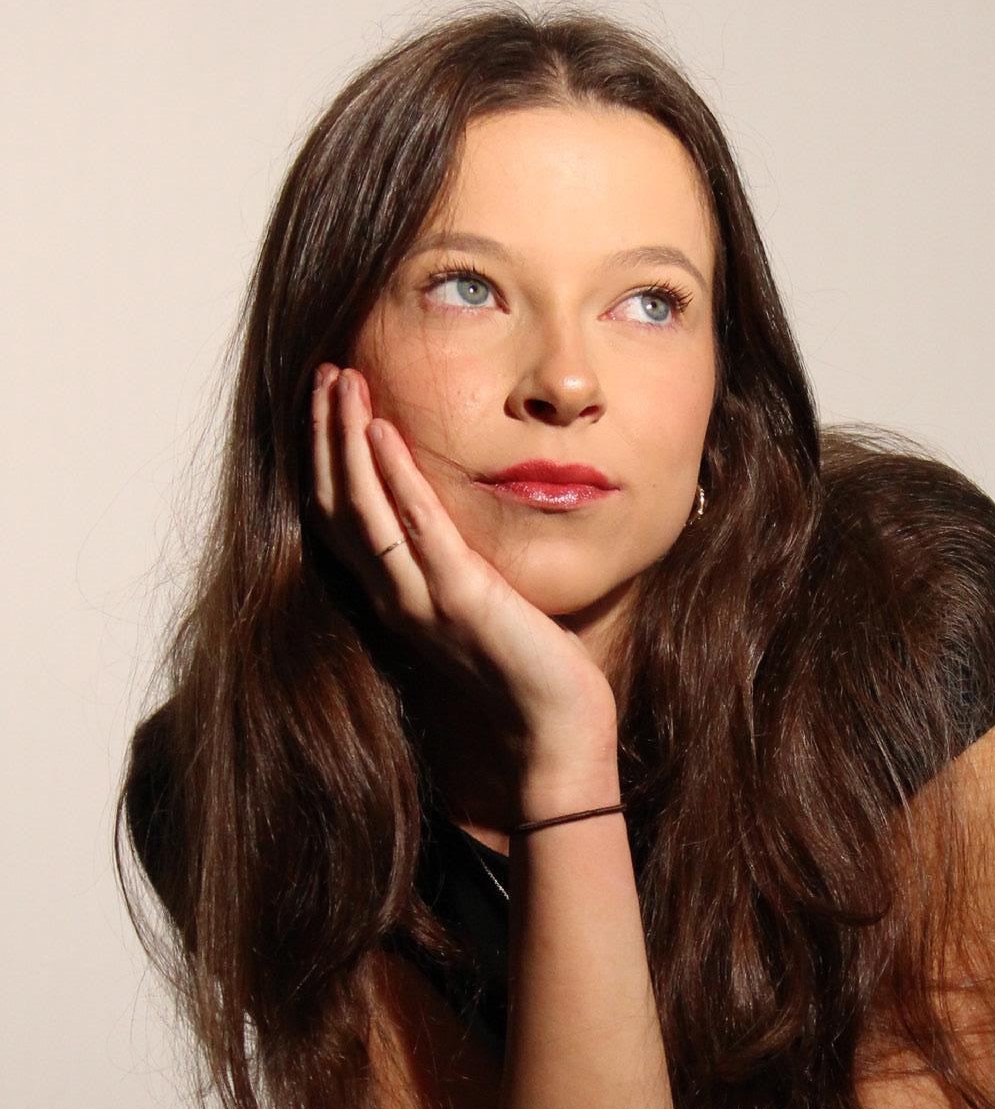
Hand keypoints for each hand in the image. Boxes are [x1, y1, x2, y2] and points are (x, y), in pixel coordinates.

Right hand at [310, 364, 616, 758]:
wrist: (556, 734)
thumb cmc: (531, 675)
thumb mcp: (485, 609)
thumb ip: (461, 570)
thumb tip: (461, 527)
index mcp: (399, 600)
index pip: (341, 519)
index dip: (325, 460)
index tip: (326, 403)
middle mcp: (396, 599)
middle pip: (336, 504)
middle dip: (325, 435)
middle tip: (324, 373)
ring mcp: (422, 600)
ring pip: (362, 509)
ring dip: (345, 440)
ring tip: (340, 382)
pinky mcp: (461, 600)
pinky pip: (417, 530)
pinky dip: (395, 479)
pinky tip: (382, 432)